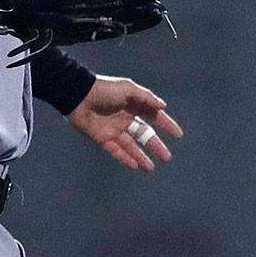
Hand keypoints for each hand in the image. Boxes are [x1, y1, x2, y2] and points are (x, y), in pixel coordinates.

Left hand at [68, 75, 182, 171]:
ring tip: (151, 168)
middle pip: (144, 134)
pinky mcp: (102, 137)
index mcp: (133, 104)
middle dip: (156, 146)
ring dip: (141, 156)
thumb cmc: (102, 89)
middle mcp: (125, 117)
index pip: (154, 116)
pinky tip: (135, 165)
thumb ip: (146, 97)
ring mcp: (114, 128)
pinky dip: (125, 157)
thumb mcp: (127, 89)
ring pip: (131, 145)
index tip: (178, 134)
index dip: (166, 124)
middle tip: (167, 157)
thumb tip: (163, 106)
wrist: (77, 95)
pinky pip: (116, 150)